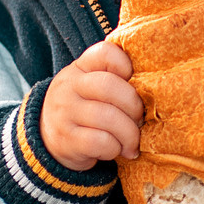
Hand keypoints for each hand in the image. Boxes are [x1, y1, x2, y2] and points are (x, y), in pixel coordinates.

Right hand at [42, 40, 140, 166]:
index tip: (134, 82)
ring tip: (132, 142)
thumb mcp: (90, 85)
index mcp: (80, 67)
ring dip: (129, 133)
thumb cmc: (83, 108)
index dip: (126, 65)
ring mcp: (65, 113)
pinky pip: (100, 142)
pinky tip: (116, 150)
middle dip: (134, 106)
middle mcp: (69, 86)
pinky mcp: (66, 140)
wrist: (47, 138)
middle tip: (140, 120)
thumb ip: (114, 77)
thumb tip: (156, 84)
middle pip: (110, 86)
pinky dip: (115, 148)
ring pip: (108, 117)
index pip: (105, 53)